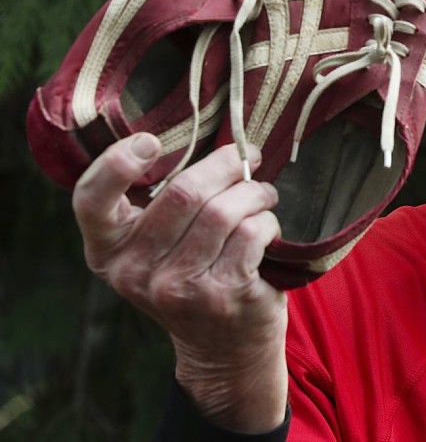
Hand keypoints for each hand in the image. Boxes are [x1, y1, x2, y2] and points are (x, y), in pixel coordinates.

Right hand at [71, 133, 287, 431]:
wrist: (223, 349)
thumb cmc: (193, 277)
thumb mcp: (157, 249)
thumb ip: (159, 204)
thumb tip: (207, 143)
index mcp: (109, 251)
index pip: (91, 201)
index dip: (116, 164)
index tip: (151, 142)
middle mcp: (135, 272)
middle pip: (182, 192)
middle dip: (224, 166)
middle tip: (246, 158)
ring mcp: (178, 287)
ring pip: (223, 211)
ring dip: (253, 193)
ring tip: (263, 195)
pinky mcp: (222, 294)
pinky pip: (252, 232)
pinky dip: (267, 220)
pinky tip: (267, 226)